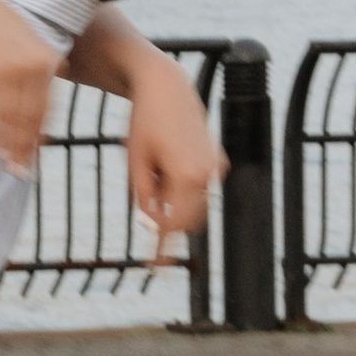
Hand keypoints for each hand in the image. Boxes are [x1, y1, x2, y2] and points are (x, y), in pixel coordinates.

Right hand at [0, 0, 60, 173]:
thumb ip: (28, 68)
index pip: (47, 108)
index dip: (39, 136)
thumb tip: (24, 99)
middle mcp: (40, 65)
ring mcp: (20, 67)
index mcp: (49, 60)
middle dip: (27, 147)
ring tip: (6, 165)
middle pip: (35, 116)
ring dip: (10, 144)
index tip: (33, 157)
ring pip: (17, 116)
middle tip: (21, 171)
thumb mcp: (18, 44)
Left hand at [123, 57, 223, 266]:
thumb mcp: (136, 162)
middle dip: (168, 222)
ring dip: (174, 202)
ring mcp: (216, 167)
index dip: (162, 247)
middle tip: (147, 211)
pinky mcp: (219, 160)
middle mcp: (207, 174)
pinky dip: (183, 188)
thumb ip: (144, 197)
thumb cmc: (144, 123)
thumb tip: (154, 225)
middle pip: (188, 220)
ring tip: (154, 168)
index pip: (174, 225)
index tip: (154, 268)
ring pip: (194, 204)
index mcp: (186, 177)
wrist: (166, 88)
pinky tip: (166, 159)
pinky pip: (199, 187)